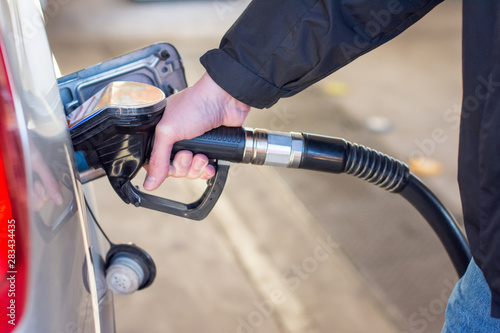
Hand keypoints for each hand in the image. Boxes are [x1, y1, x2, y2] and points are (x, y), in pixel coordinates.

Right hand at [143, 72, 249, 190]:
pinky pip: (204, 169)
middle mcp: (175, 138)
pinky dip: (206, 170)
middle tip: (188, 154)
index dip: (162, 168)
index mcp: (160, 132)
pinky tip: (209, 164)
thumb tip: (149, 182)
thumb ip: (158, 158)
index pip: (154, 161)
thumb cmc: (196, 104)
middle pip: (173, 169)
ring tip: (201, 156)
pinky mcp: (209, 148)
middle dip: (182, 166)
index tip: (170, 165)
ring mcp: (193, 144)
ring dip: (196, 168)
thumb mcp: (168, 131)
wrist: (225, 99)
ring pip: (189, 171)